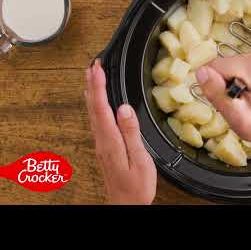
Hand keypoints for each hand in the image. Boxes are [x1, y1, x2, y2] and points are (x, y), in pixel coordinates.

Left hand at [85, 59, 156, 204]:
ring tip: (91, 77)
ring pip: (92, 113)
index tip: (98, 68)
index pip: (102, 108)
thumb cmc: (136, 186)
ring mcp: (101, 144)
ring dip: (91, 93)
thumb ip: (131, 134)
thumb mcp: (140, 160)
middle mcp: (102, 140)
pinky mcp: (104, 147)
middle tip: (92, 65)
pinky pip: (96, 120)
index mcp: (111, 141)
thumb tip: (124, 108)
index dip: (98, 86)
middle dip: (92, 84)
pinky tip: (96, 102)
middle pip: (93, 108)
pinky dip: (95, 105)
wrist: (125, 204)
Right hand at [195, 49, 250, 152]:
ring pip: (224, 65)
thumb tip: (201, 72)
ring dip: (225, 83)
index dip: (215, 85)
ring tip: (239, 98)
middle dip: (221, 83)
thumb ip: (216, 93)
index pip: (216, 66)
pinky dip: (231, 80)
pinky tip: (242, 92)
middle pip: (220, 64)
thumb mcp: (235, 115)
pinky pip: (231, 66)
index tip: (227, 99)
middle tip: (234, 102)